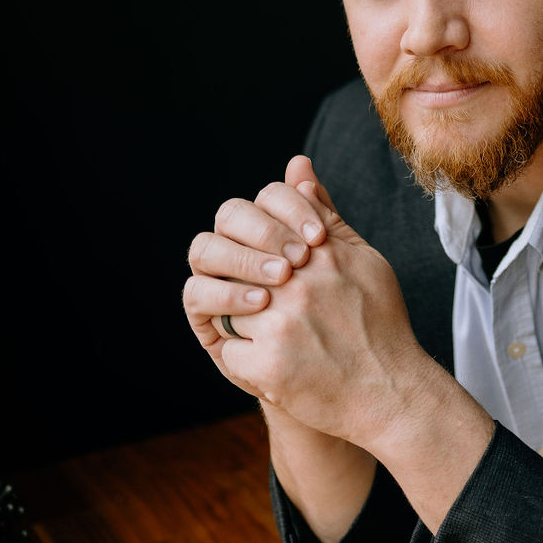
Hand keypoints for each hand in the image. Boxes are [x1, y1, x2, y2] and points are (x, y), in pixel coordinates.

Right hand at [182, 154, 331, 387]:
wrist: (344, 380)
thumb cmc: (346, 319)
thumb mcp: (342, 264)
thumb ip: (321, 216)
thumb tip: (300, 163)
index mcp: (273, 230)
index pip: (268, 197)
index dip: (290, 207)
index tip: (320, 237)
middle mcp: (242, 250)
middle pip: (230, 215)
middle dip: (264, 231)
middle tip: (299, 259)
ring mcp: (221, 282)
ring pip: (205, 248)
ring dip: (242, 258)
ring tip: (282, 280)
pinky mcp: (208, 318)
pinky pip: (196, 293)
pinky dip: (224, 294)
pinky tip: (260, 303)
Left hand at [185, 157, 428, 446]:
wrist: (391, 392)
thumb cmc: (380, 324)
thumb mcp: (362, 258)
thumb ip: (325, 213)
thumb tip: (297, 169)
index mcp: (322, 254)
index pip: (260, 211)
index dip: (258, 233)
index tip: (276, 260)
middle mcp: (298, 285)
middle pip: (237, 259)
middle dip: (245, 278)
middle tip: (268, 300)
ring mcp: (279, 326)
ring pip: (229, 306)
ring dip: (245, 319)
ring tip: (276, 335)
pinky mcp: (266, 367)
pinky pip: (230, 351)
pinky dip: (245, 358)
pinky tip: (275, 363)